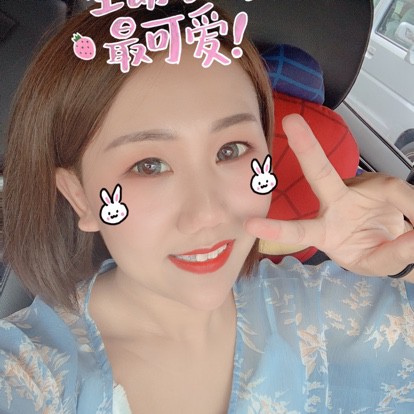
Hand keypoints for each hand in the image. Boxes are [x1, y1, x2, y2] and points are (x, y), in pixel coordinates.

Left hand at [245, 114, 413, 279]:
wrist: (390, 242)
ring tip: (412, 235)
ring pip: (382, 185)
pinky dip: (413, 205)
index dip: (277, 229)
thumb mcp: (375, 262)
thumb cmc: (369, 251)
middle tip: (292, 122)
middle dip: (307, 148)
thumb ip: (392, 255)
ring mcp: (358, 190)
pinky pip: (400, 190)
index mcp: (323, 231)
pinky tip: (413, 222)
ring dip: (407, 204)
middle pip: (320, 175)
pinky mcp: (380, 184)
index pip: (300, 230)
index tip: (252, 225)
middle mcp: (334, 204)